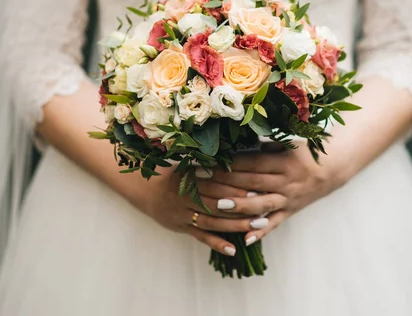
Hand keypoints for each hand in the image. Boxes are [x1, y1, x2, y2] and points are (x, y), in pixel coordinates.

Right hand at [137, 167, 272, 257]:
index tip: (257, 187)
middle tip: (264, 208)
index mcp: (189, 180)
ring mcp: (184, 215)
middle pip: (216, 204)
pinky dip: (217, 244)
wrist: (148, 191)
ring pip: (212, 222)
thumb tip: (238, 161)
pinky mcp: (183, 228)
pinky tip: (232, 250)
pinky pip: (201, 237)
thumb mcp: (188, 167)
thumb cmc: (175, 176)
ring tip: (257, 226)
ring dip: (235, 225)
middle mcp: (186, 198)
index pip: (216, 184)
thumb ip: (209, 167)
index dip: (237, 187)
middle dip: (240, 207)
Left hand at [198, 142, 341, 245]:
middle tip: (201, 179)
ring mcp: (288, 199)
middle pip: (252, 182)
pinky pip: (274, 224)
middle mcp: (286, 181)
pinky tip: (245, 240)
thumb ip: (268, 143)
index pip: (252, 162)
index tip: (208, 161)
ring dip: (240, 206)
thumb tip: (244, 139)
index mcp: (284, 162)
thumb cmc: (305, 153)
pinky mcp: (289, 212)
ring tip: (218, 206)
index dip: (230, 162)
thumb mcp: (289, 143)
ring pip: (261, 204)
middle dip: (225, 181)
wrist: (332, 170)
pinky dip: (260, 232)